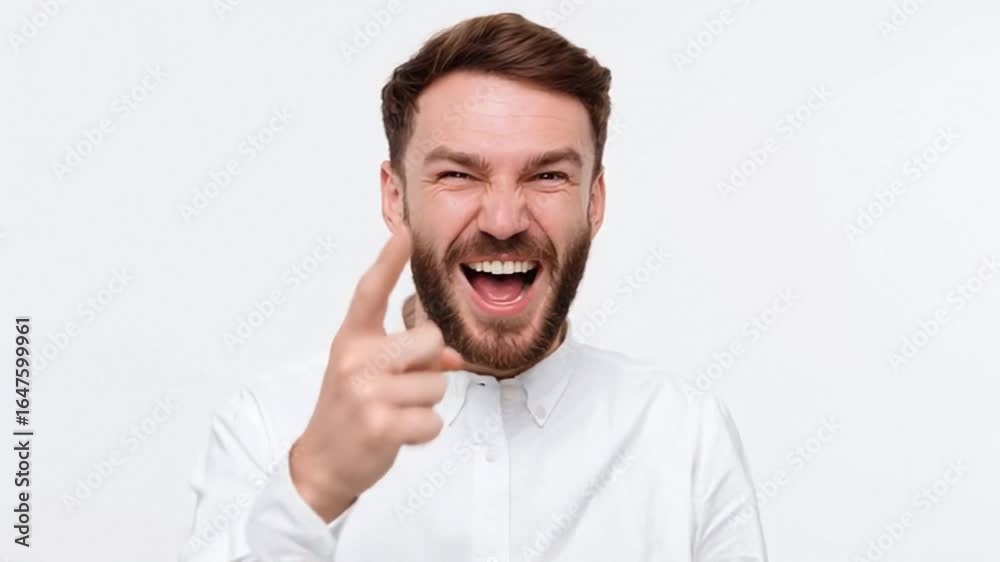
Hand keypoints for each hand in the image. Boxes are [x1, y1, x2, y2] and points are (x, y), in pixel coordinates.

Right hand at [288, 228, 462, 521]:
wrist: (323, 462)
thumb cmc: (351, 410)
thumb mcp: (372, 375)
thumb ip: (413, 358)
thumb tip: (455, 358)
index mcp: (352, 340)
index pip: (370, 292)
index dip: (388, 260)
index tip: (404, 231)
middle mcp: (356, 359)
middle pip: (431, 341)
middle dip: (430, 366)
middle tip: (400, 388)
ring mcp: (367, 392)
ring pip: (438, 385)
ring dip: (425, 405)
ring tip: (394, 414)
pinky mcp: (381, 425)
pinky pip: (433, 421)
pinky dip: (423, 433)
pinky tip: (396, 435)